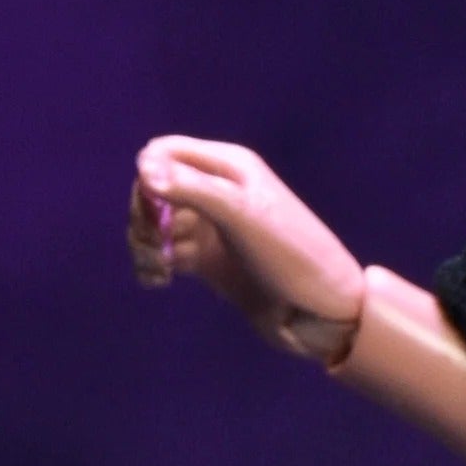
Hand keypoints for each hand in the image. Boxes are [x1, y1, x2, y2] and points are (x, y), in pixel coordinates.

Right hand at [129, 136, 365, 361]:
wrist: (322, 314)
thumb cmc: (291, 255)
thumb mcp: (243, 216)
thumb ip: (194, 190)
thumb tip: (142, 169)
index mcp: (229, 167)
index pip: (166, 151)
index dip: (149, 173)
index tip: (152, 205)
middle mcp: (217, 192)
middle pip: (153, 189)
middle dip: (144, 213)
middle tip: (155, 243)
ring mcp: (211, 229)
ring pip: (156, 224)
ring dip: (144, 243)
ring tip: (159, 268)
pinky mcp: (207, 262)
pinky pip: (165, 254)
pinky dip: (153, 265)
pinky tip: (157, 280)